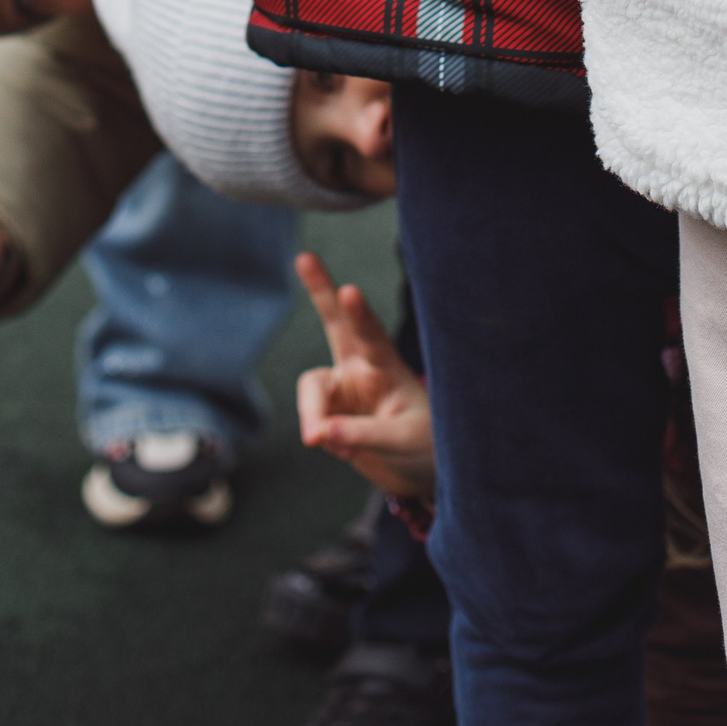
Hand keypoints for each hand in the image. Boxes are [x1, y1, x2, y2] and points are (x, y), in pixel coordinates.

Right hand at [294, 252, 435, 502]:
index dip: (359, 314)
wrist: (418, 469)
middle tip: (304, 256)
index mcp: (387, 365)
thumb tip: (316, 434)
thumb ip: (361, 436)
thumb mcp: (402, 441)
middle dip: (320, 289)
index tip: (348, 290)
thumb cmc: (422, 442)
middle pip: (336, 321)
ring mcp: (343, 387)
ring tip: (317, 441)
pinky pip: (314, 422)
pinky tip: (347, 453)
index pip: (371, 334)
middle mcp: (361, 366)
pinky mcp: (329, 411)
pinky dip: (325, 440)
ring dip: (312, 414)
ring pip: (312, 389)